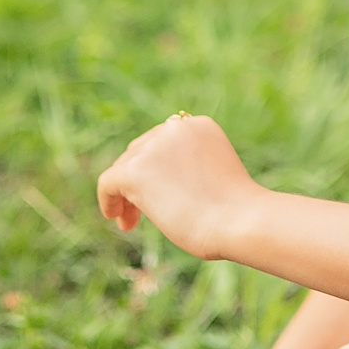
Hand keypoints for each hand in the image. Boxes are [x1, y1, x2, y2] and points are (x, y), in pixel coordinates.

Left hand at [96, 113, 262, 260]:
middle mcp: (175, 128)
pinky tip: (117, 219)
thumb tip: (161, 185)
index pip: (163, 142)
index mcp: (199, 126)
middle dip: (138, 181)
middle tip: (142, 214)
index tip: (162, 194)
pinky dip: (108, 200)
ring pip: (124, 168)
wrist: (240, 222)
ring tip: (131, 222)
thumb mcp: (215, 177)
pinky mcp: (135, 171)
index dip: (156, 168)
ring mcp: (154, 147)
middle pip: (140, 152)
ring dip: (125, 194)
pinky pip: (108, 183)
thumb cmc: (237, 213)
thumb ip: (189, 170)